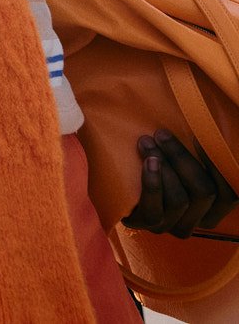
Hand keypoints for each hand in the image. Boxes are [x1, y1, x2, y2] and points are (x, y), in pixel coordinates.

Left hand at [122, 129, 237, 238]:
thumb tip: (217, 126)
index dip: (218, 164)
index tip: (197, 136)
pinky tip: (148, 162)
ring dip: (162, 166)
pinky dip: (152, 183)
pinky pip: (154, 210)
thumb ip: (204, 146)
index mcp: (215, 204)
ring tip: (146, 142)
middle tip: (161, 133)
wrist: (123, 170)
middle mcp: (198, 219)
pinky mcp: (149, 225)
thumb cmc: (162, 152)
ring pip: (179, 200)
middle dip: (181, 158)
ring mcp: (174, 225)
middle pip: (204, 193)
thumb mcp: (185, 151)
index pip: (231, 194)